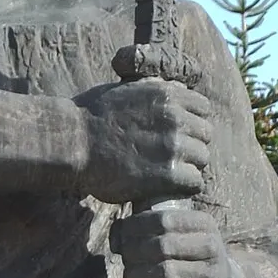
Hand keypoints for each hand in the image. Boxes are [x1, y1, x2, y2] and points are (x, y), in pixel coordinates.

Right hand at [79, 78, 212, 205]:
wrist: (73, 143)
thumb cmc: (91, 116)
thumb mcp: (127, 90)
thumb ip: (155, 94)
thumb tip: (173, 94)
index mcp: (168, 94)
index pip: (203, 108)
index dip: (193, 122)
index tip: (181, 133)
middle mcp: (175, 117)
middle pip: (205, 135)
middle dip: (192, 145)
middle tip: (173, 158)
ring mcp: (173, 146)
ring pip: (202, 159)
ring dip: (189, 167)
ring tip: (169, 174)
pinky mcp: (168, 174)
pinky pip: (194, 181)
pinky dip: (184, 187)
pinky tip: (168, 187)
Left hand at [118, 202, 257, 277]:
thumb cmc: (194, 267)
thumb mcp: (181, 242)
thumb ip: (151, 231)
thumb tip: (116, 232)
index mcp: (205, 226)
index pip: (163, 219)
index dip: (134, 228)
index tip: (119, 241)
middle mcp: (213, 248)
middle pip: (161, 246)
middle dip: (133, 254)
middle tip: (124, 262)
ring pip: (163, 273)